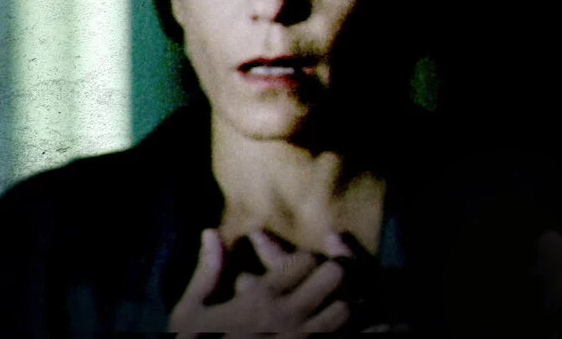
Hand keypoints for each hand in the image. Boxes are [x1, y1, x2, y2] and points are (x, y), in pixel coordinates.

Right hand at [169, 228, 351, 336]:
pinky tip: (370, 328)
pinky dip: (360, 332)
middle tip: (335, 275)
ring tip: (346, 301)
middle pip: (335, 275)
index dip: (311, 258)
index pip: (305, 260)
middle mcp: (289, 317)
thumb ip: (209, 272)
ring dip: (350, 303)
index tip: (304, 265)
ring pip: (348, 310)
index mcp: (261, 299)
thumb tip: (211, 232)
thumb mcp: (191, 312)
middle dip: (338, 270)